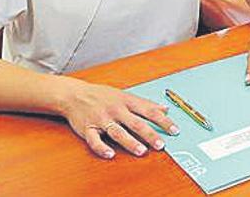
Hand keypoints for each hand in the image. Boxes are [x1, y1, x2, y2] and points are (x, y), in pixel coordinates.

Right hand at [57, 79, 179, 159]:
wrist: (74, 94)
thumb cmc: (101, 95)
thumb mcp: (125, 95)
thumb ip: (145, 104)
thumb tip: (165, 109)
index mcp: (127, 101)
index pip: (149, 111)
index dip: (163, 121)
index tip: (175, 130)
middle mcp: (116, 110)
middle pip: (136, 123)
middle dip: (150, 134)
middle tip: (161, 144)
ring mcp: (102, 120)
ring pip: (118, 132)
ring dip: (130, 142)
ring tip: (141, 151)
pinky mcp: (88, 129)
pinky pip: (95, 140)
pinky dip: (102, 148)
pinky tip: (110, 154)